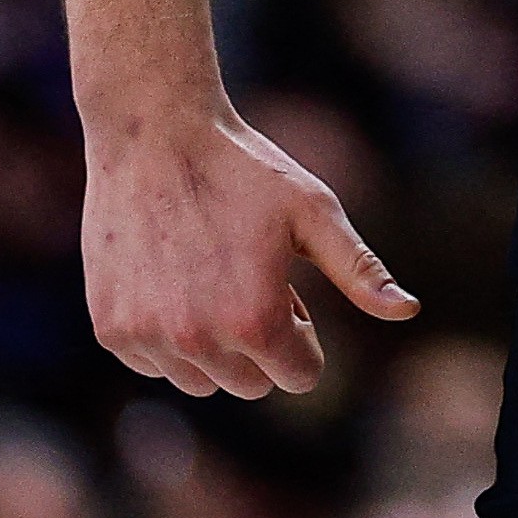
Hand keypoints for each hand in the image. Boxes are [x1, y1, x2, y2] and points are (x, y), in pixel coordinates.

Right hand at [82, 100, 416, 396]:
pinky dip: (167, 337)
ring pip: (201, 381)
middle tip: (246, 275)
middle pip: (251, 384)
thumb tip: (408, 311)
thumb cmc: (245, 169)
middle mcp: (198, 342)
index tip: (289, 287)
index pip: (299, 377)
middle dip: (259, 341)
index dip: (302, 332)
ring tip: (208, 274)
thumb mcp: (314, 212)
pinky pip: (154, 363)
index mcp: (256, 321)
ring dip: (212, 345)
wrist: (154, 133)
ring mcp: (148, 338)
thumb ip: (360, 271)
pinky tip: (168, 278)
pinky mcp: (110, 328)